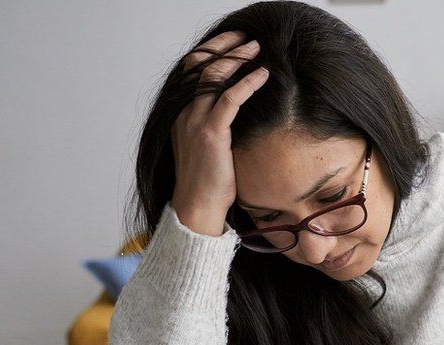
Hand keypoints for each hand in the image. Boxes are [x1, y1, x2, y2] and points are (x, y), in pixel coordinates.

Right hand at [170, 30, 269, 234]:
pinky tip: (263, 74)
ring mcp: (195, 122)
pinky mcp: (212, 133)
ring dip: (237, 57)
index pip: (191, 71)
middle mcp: (184, 114)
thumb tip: (235, 113)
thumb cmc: (208, 184)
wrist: (198, 208)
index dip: (210, 51)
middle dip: (224, 45)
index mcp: (180, 116)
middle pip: (200, 65)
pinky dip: (248, 82)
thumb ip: (214, 126)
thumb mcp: (207, 149)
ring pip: (213, 75)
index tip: (232, 42)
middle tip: (246, 37)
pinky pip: (231, 98)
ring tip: (256, 48)